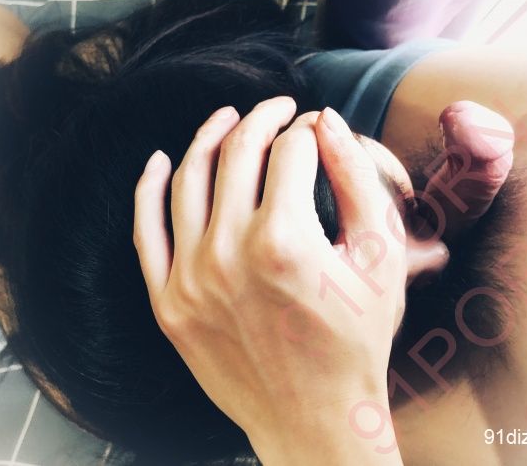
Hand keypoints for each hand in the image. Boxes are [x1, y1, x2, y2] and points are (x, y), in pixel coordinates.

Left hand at [133, 97, 405, 464]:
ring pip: (187, 179)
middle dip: (262, 119)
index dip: (308, 130)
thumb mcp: (381, 259)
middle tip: (278, 109)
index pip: (291, 151)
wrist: (315, 417)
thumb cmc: (357, 340)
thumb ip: (357, 180)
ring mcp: (189, 278)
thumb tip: (326, 121)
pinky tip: (159, 160)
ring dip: (208, 137)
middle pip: (238, 153)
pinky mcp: (168, 302)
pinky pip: (145, 230)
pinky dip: (148, 188)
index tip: (316, 129)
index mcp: (285, 240)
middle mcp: (228, 253)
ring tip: (227, 118)